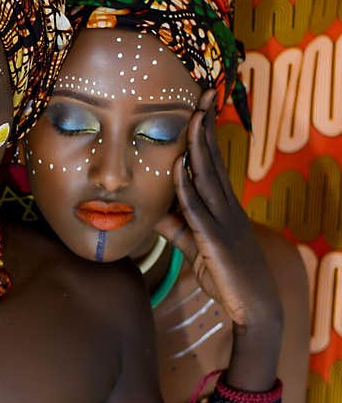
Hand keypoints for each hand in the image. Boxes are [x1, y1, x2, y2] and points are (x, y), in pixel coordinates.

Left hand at [153, 90, 280, 330]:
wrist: (252, 308)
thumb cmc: (225, 274)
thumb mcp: (194, 245)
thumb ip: (175, 226)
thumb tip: (151, 210)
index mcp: (222, 204)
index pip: (212, 161)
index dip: (205, 133)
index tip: (200, 104)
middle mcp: (225, 206)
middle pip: (213, 159)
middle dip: (206, 126)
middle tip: (203, 94)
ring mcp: (223, 221)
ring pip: (207, 177)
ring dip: (198, 147)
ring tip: (192, 118)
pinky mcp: (215, 240)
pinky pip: (197, 210)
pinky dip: (187, 188)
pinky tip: (178, 168)